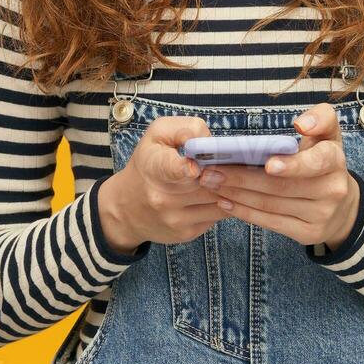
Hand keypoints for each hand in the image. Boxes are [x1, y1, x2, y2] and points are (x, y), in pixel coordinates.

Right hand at [98, 116, 231, 254]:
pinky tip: (221, 194)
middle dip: (228, 173)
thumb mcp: (157, 135)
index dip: (190, 168)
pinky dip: (225, 204)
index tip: (198, 167)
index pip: (174, 170)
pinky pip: (218, 216)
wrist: (126, 208)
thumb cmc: (147, 164)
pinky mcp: (186, 233)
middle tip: (238, 164)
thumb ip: (185, 130)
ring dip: (231, 189)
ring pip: (219, 201)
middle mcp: (162, 197)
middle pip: (209, 184)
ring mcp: (175, 218)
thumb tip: (211, 142)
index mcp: (154, 167)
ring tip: (234, 178)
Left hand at [196, 102, 359, 249]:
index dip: (292, 164)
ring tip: (211, 183)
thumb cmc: (323, 161)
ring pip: (272, 205)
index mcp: (335, 160)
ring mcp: (321, 215)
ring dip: (237, 194)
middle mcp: (333, 190)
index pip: (317, 161)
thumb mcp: (328, 135)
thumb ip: (320, 118)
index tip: (268, 163)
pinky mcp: (308, 234)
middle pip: (281, 186)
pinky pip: (271, 223)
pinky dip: (245, 212)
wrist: (342, 206)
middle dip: (242, 178)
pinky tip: (225, 202)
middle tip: (210, 170)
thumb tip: (302, 124)